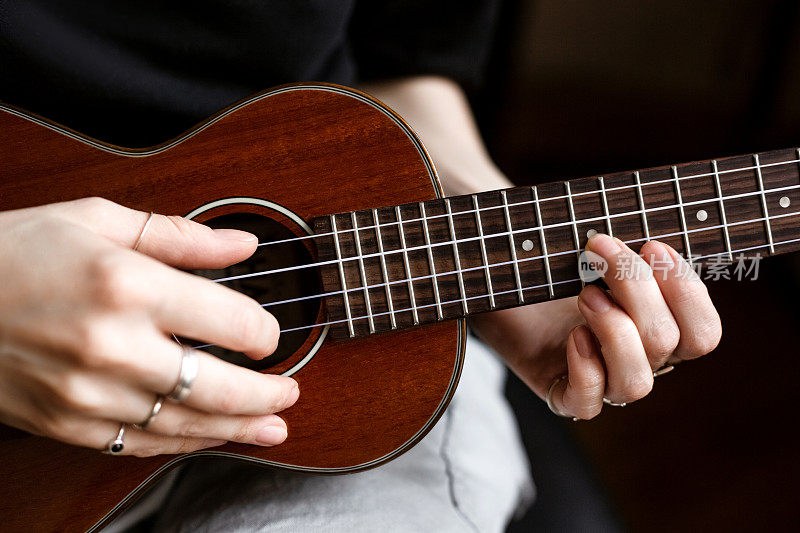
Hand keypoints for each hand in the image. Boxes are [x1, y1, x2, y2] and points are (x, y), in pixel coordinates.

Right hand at [0, 198, 297, 455]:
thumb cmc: (13, 251)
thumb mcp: (95, 219)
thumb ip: (179, 235)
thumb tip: (242, 244)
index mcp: (127, 283)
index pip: (231, 322)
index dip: (265, 332)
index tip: (269, 333)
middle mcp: (112, 344)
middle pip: (219, 387)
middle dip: (267, 395)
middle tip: (290, 394)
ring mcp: (88, 393)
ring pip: (186, 424)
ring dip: (238, 430)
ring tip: (273, 429)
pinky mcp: (67, 423)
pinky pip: (141, 443)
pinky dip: (184, 442)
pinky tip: (211, 438)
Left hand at [472, 233, 721, 419]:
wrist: (494, 274)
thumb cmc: (551, 257)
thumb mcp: (596, 246)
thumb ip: (631, 245)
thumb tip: (655, 237)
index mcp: (659, 327)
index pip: (704, 333)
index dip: (687, 292)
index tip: (652, 245)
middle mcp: (638, 359)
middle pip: (668, 343)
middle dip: (637, 289)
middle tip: (597, 249)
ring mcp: (601, 380)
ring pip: (637, 383)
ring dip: (615, 330)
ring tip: (585, 294)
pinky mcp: (561, 392)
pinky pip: (588, 403)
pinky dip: (585, 368)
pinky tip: (572, 335)